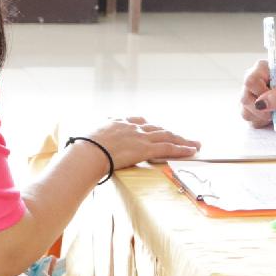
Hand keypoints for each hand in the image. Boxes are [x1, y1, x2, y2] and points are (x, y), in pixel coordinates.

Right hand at [83, 117, 199, 168]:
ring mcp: (140, 137)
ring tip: (195, 143)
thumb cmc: (81, 151)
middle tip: (181, 136)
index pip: (136, 121)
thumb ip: (90, 144)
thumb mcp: (85, 141)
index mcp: (116, 123)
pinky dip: (182, 149)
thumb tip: (80, 155)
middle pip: (156, 128)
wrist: (86, 153)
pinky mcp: (145, 148)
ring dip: (182, 140)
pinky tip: (192, 150)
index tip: (152, 127)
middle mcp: (131, 127)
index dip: (147, 125)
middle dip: (169, 133)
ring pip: (166, 136)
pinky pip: (168, 147)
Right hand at [240, 61, 275, 127]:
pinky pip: (251, 121)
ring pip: (246, 113)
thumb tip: (259, 105)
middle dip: (262, 110)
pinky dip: (263, 122)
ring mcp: (250, 97)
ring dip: (263, 117)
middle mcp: (252, 83)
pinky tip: (273, 116)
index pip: (250, 82)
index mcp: (261, 70)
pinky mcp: (251, 110)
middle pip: (245, 100)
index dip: (260, 93)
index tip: (273, 98)